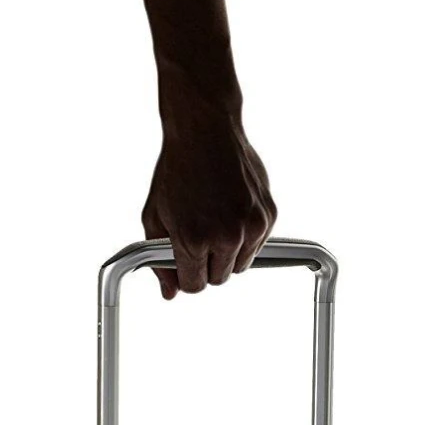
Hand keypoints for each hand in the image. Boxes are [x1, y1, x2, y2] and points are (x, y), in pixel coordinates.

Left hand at [142, 101, 275, 297]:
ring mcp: (252, 225)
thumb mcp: (155, 216)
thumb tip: (170, 292)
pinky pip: (258, 245)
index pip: (194, 286)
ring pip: (240, 265)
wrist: (205, 132)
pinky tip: (230, 211)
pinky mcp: (269, 215)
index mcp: (193, 239)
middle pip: (219, 279)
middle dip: (206, 264)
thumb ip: (159, 259)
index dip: (186, 275)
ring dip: (227, 252)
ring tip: (214, 221)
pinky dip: (245, 236)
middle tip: (198, 236)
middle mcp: (226, 236)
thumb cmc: (178, 170)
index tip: (184, 262)